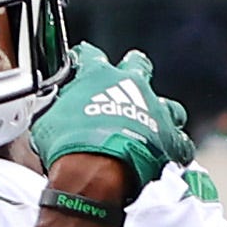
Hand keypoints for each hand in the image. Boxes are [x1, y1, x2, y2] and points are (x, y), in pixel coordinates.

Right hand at [30, 45, 192, 202]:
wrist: (93, 170)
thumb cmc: (67, 144)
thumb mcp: (47, 119)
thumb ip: (55, 108)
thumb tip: (52, 111)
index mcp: (97, 75)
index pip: (90, 56)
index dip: (86, 60)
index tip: (83, 65)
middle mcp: (131, 84)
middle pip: (138, 66)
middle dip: (135, 71)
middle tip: (129, 84)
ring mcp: (155, 110)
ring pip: (169, 106)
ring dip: (162, 115)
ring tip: (154, 129)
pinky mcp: (171, 139)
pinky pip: (180, 144)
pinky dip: (173, 151)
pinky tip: (165, 159)